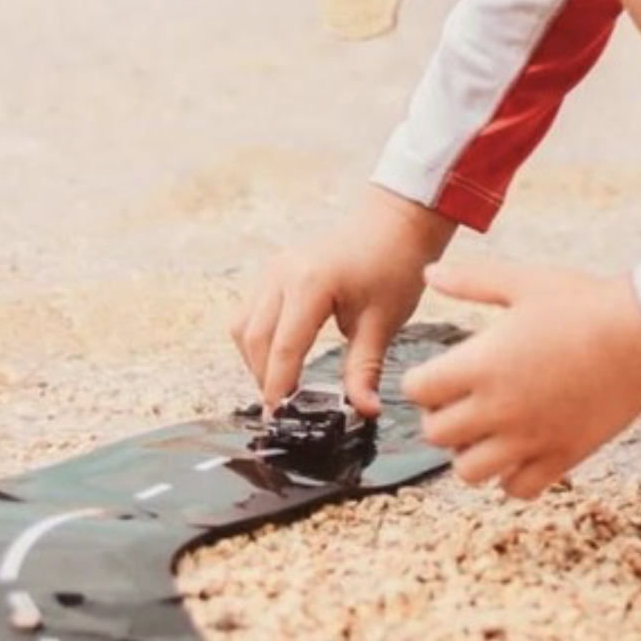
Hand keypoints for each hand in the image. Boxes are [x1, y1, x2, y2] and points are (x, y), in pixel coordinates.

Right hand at [232, 186, 456, 414]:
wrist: (395, 221)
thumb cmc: (393, 263)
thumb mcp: (383, 322)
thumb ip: (365, 369)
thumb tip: (363, 410)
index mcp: (310, 284)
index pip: (283, 349)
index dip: (278, 388)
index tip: (280, 419)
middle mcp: (283, 273)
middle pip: (254, 340)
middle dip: (265, 378)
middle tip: (283, 410)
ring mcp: (274, 269)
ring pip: (244, 326)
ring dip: (256, 360)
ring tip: (282, 387)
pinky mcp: (274, 271)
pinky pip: (251, 312)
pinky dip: (259, 341)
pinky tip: (281, 360)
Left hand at [403, 257, 640, 499]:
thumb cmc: (585, 304)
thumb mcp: (522, 282)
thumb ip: (470, 281)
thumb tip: (429, 273)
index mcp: (481, 365)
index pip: (417, 390)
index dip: (422, 381)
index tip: (439, 371)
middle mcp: (498, 408)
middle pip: (436, 435)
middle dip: (440, 417)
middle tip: (461, 400)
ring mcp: (529, 438)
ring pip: (469, 472)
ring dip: (469, 453)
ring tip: (488, 430)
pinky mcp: (562, 456)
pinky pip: (517, 489)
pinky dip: (510, 477)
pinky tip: (522, 449)